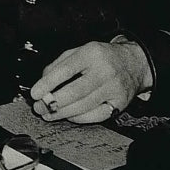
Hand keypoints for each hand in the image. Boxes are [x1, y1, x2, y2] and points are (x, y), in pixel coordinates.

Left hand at [29, 40, 152, 123]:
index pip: (66, 69)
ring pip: (84, 106)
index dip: (48, 83)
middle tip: (39, 107)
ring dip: (63, 113)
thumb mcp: (80, 51)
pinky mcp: (120, 103)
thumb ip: (60, 63)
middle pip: (75, 91)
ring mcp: (114, 88)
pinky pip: (96, 116)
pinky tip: (69, 116)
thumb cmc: (103, 57)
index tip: (35, 93)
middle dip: (53, 102)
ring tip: (48, 114)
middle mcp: (104, 71)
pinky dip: (79, 118)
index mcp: (91, 54)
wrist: (134, 63)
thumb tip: (44, 81)